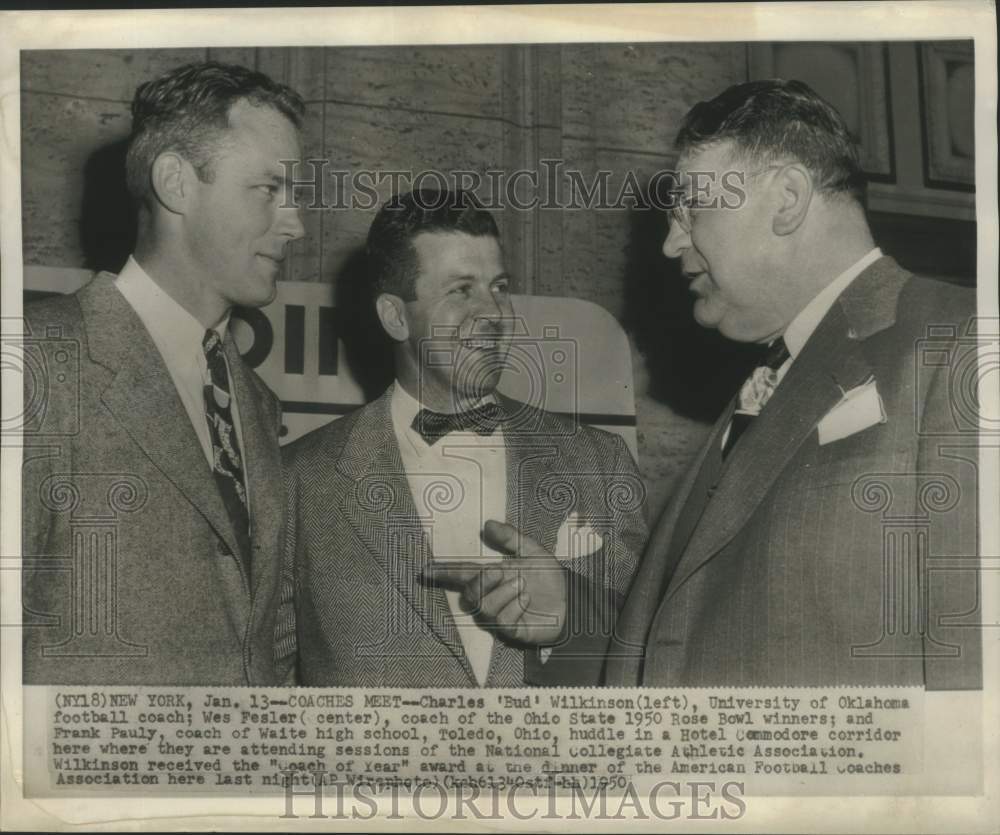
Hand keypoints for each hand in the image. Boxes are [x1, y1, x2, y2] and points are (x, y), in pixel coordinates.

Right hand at [424, 520, 566, 644]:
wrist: (571, 601)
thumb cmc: (549, 578)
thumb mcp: (533, 551)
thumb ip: (511, 537)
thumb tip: (487, 523)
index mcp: (492, 576)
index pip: (462, 573)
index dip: (443, 572)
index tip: (425, 569)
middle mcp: (491, 596)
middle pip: (469, 593)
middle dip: (483, 581)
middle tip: (503, 572)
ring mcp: (499, 615)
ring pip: (484, 606)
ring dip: (504, 592)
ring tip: (524, 587)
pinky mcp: (510, 630)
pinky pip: (501, 620)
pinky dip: (515, 606)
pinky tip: (527, 601)